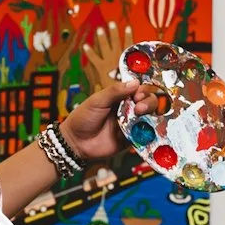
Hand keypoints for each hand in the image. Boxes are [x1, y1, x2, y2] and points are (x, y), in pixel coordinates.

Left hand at [61, 23, 161, 168]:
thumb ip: (115, 91)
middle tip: (139, 107)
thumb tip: (135, 82)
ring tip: (140, 115)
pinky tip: (145, 130)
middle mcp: (128, 109)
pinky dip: (148, 132)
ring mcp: (130, 124)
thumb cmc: (83, 118)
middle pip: (148, 102)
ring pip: (149, 117)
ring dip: (149, 115)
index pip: (138, 89)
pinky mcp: (131, 138)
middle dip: (148, 102)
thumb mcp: (97, 101)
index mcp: (120, 97)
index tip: (138, 94)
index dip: (142, 90)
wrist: (76, 142)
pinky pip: (144, 134)